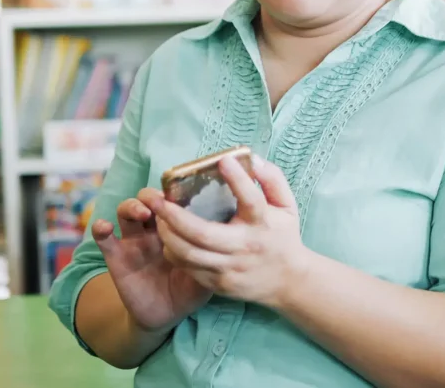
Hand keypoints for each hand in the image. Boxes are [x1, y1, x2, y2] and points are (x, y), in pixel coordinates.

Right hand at [92, 190, 212, 333]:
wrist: (165, 316)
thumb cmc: (189, 291)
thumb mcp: (206, 274)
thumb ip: (214, 258)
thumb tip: (231, 242)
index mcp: (177, 229)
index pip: (173, 201)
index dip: (175, 193)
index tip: (183, 193)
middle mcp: (154, 229)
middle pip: (148, 200)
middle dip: (151, 195)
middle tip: (160, 201)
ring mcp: (134, 241)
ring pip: (126, 211)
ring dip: (131, 206)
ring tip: (141, 213)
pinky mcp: (117, 257)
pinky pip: (104, 239)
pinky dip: (101, 229)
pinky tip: (104, 228)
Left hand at [145, 154, 311, 308]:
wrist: (289, 282)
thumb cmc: (283, 236)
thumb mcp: (286, 205)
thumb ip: (272, 179)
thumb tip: (252, 160)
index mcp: (263, 224)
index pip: (251, 201)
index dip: (238, 180)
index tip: (223, 160)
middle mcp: (244, 247)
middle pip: (203, 233)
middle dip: (174, 216)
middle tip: (155, 199)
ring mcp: (230, 268)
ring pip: (189, 254)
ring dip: (167, 235)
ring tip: (157, 218)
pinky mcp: (219, 284)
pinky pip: (189, 268)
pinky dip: (174, 252)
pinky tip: (168, 238)